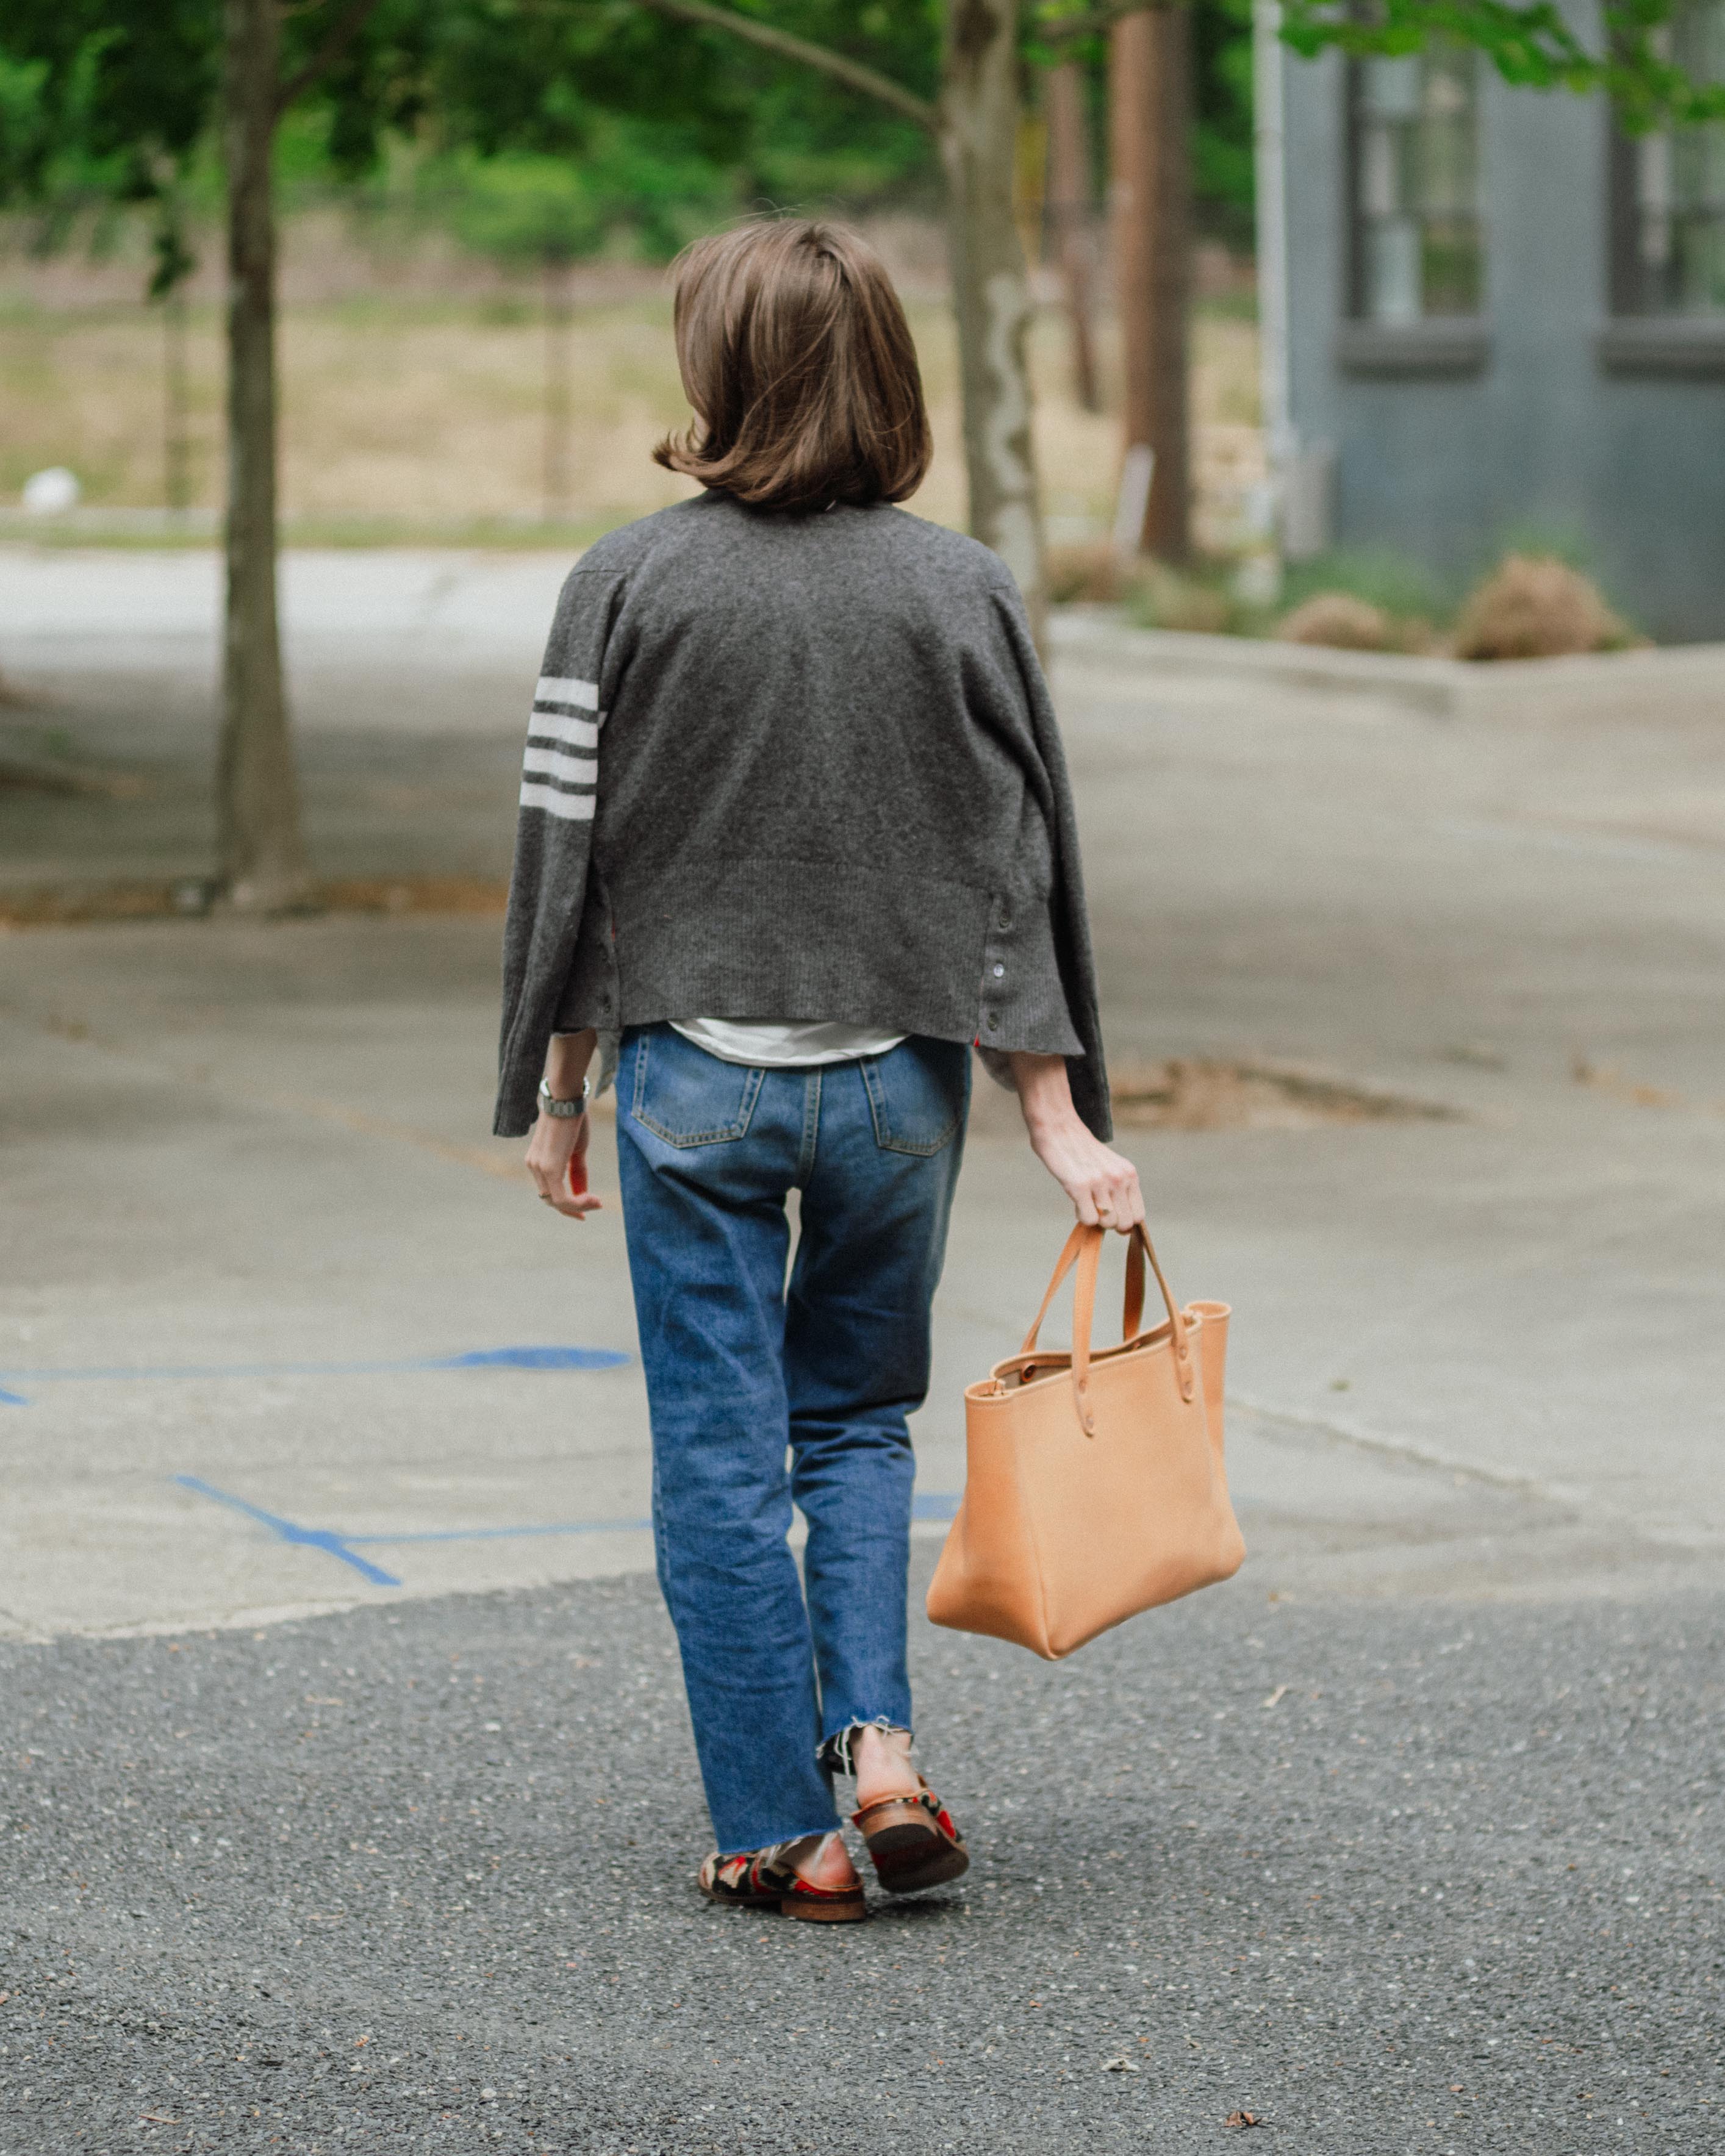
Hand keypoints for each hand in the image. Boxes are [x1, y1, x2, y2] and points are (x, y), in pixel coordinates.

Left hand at [525, 1107, 602, 1220]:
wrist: (566, 1100)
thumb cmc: (572, 1119)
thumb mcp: (576, 1149)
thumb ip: (576, 1170)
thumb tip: (583, 1191)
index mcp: (536, 1160)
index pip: (549, 1189)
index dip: (568, 1201)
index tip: (589, 1201)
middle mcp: (533, 1166)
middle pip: (550, 1199)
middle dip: (573, 1208)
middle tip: (595, 1205)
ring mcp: (539, 1168)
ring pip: (556, 1202)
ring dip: (578, 1206)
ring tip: (597, 1202)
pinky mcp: (549, 1170)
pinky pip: (561, 1198)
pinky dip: (577, 1203)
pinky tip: (593, 1199)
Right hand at [1008, 1051, 1143, 1231]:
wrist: (1058, 1127)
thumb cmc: (1081, 1152)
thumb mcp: (1110, 1166)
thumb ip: (1119, 1189)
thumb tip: (1121, 1226)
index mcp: (1129, 1174)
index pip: (1138, 1216)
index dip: (1123, 1223)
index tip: (1109, 1217)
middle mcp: (1119, 1178)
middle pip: (1123, 1224)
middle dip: (1108, 1223)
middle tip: (1095, 1209)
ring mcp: (1100, 1182)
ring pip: (1106, 1223)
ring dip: (1093, 1218)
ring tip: (1084, 1201)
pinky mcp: (1079, 1185)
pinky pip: (1088, 1219)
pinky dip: (1080, 1216)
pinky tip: (1075, 1200)